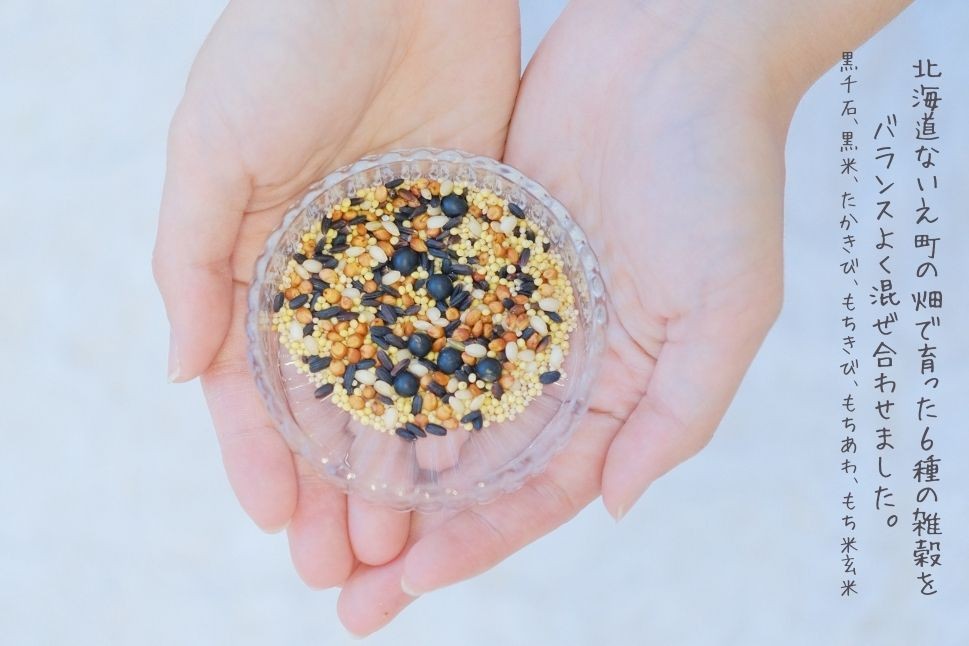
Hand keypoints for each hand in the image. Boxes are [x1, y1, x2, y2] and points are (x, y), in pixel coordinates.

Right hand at [153, 0, 519, 587]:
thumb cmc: (284, 45)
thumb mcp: (213, 145)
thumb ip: (190, 257)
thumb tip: (181, 371)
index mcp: (263, 257)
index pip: (255, 381)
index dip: (261, 454)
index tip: (276, 521)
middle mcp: (334, 271)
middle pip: (330, 400)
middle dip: (332, 481)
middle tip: (345, 561)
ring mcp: (405, 259)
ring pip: (401, 382)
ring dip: (397, 460)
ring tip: (405, 535)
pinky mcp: (471, 234)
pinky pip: (465, 328)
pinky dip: (461, 393)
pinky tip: (466, 455)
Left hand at [334, 0, 788, 633]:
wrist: (677, 47)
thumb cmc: (722, 173)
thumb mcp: (726, 307)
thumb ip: (676, 414)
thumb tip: (611, 505)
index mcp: (612, 384)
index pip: (537, 487)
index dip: (477, 542)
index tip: (411, 586)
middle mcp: (551, 355)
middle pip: (471, 462)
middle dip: (411, 529)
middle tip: (343, 591)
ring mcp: (502, 300)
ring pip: (427, 397)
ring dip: (375, 461)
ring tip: (313, 518)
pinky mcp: (465, 240)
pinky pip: (407, 311)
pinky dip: (368, 359)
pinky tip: (314, 401)